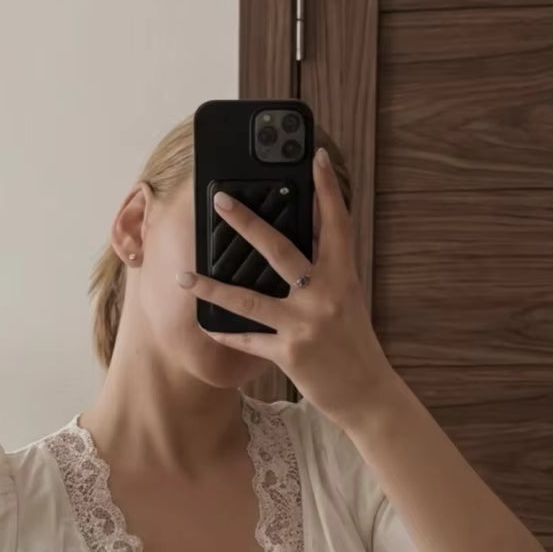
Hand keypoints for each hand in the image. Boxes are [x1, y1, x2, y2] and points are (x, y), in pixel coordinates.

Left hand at [180, 145, 391, 421]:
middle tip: (219, 200)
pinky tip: (205, 325)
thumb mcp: (347, 300)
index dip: (328, 189)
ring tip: (184, 277)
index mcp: (343, 276)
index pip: (336, 224)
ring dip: (212, 288)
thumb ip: (325, 274)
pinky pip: (247, 339)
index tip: (317, 158)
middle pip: (280, 249)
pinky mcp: (290, 353)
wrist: (368, 394)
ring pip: (249, 299)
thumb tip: (298, 245)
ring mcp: (305, 324)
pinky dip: (225, 333)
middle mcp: (324, 295)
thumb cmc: (353, 344)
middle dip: (246, 222)